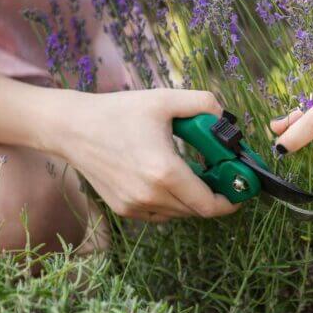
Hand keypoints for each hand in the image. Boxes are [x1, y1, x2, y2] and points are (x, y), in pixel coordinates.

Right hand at [48, 88, 238, 221]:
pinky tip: (168, 179)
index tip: (240, 191)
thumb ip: (202, 103)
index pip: (209, 204)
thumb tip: (224, 116)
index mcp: (164, 172)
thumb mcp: (164, 99)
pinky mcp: (124, 209)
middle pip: (197, 210)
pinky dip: (172, 201)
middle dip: (214, 195)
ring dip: (192, 198)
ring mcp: (135, 206)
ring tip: (191, 172)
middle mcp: (150, 195)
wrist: (71, 128)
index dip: (231, 201)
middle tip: (219, 175)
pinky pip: (161, 213)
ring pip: (180, 213)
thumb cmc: (117, 112)